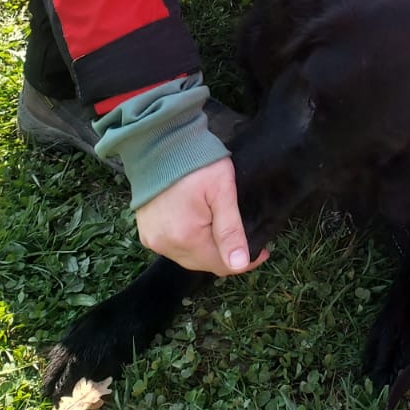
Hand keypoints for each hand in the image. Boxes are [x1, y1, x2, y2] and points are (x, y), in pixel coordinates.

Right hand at [135, 158, 269, 275]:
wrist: (161, 144)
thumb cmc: (197, 163)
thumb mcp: (222, 192)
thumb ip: (230, 230)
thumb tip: (239, 265)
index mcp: (186, 238)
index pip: (221, 265)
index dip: (243, 261)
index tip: (262, 249)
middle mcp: (165, 245)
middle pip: (204, 263)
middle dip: (226, 254)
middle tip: (245, 236)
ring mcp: (153, 240)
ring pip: (189, 257)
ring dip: (207, 249)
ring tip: (223, 230)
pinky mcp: (147, 233)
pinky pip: (173, 248)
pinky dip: (189, 242)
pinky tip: (200, 227)